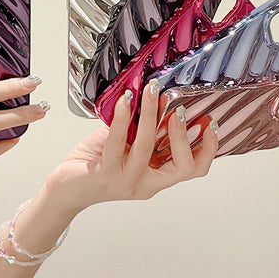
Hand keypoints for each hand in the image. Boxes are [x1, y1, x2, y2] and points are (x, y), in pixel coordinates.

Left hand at [45, 79, 217, 212]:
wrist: (67, 188)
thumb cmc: (98, 163)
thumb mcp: (128, 147)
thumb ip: (142, 130)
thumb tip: (154, 98)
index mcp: (156, 177)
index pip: (193, 170)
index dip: (208, 149)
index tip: (210, 123)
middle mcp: (146, 183)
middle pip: (182, 166)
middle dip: (184, 134)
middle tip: (180, 108)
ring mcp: (126, 180)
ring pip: (147, 147)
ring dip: (152, 115)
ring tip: (152, 92)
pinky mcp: (105, 174)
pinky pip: (117, 142)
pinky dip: (123, 117)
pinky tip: (126, 100)